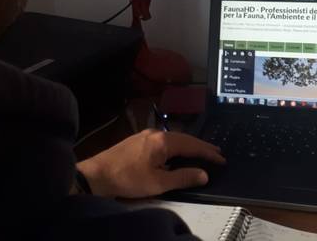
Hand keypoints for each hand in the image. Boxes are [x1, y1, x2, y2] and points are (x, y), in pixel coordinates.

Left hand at [76, 129, 225, 198]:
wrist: (95, 175)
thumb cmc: (127, 179)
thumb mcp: (158, 183)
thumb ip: (183, 177)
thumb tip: (203, 174)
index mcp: (163, 141)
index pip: (192, 145)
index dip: (208, 152)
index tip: (221, 158)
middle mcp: (156, 133)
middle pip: (184, 138)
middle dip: (201, 146)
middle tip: (216, 153)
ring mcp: (145, 135)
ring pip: (173, 138)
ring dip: (188, 146)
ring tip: (200, 153)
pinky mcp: (137, 141)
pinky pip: (163, 141)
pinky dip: (175, 147)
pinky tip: (176, 154)